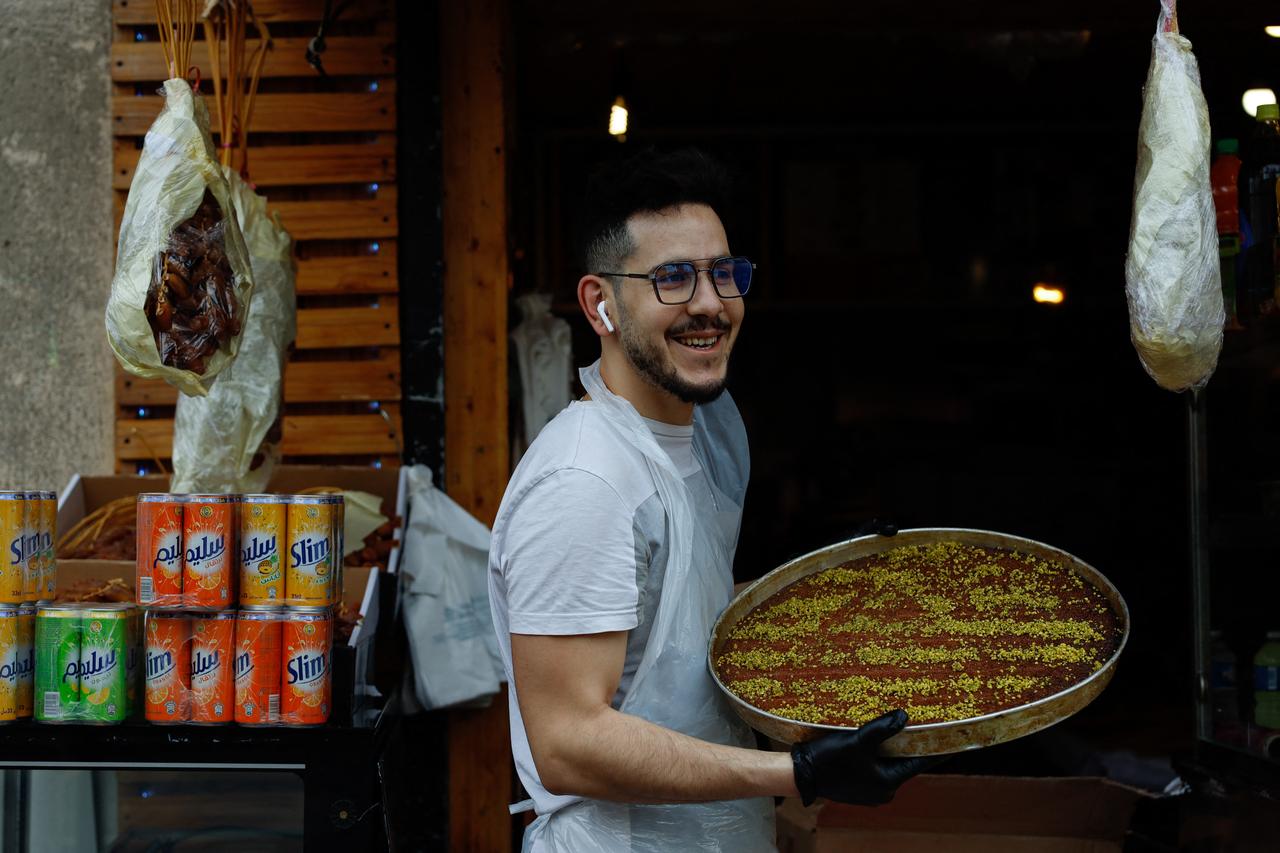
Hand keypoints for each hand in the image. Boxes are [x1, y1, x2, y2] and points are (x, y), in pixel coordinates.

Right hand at [791, 709, 941, 805]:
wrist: (801, 774)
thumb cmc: (830, 759)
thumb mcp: (858, 740)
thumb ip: (883, 728)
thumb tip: (904, 716)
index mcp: (887, 783)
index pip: (918, 763)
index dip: (934, 750)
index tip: (950, 740)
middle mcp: (882, 790)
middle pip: (903, 763)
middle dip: (909, 745)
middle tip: (920, 725)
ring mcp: (870, 790)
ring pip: (888, 764)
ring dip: (891, 748)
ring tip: (897, 728)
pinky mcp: (859, 786)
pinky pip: (875, 767)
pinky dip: (878, 754)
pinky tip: (875, 740)